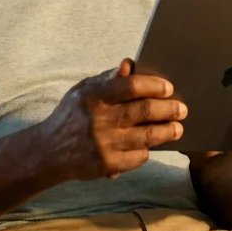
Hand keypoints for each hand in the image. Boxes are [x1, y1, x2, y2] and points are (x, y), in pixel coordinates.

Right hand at [40, 58, 185, 180]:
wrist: (49, 151)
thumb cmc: (73, 115)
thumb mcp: (84, 90)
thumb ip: (109, 79)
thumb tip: (130, 64)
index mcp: (94, 96)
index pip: (131, 86)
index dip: (154, 85)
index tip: (168, 88)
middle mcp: (99, 120)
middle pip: (145, 111)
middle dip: (170, 109)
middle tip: (182, 109)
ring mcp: (104, 145)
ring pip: (148, 136)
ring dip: (168, 131)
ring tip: (177, 128)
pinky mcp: (107, 165)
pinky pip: (139, 157)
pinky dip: (147, 150)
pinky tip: (150, 144)